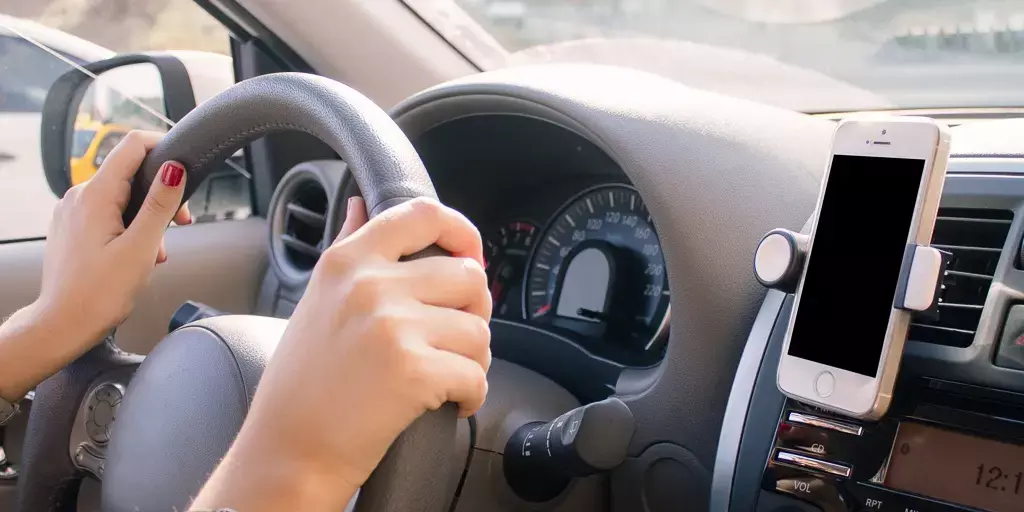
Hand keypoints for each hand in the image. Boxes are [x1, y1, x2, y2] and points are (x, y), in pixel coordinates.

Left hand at [39, 130, 190, 354]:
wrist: (62, 325)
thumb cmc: (98, 295)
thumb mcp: (140, 248)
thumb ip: (160, 205)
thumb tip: (175, 169)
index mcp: (94, 196)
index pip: (131, 145)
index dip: (162, 148)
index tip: (183, 168)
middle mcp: (78, 197)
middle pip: (130, 173)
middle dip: (160, 195)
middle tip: (178, 225)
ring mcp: (72, 212)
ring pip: (120, 196)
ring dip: (145, 217)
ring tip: (153, 252)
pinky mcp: (72, 227)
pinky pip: (107, 212)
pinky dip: (128, 226)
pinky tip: (135, 254)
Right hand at [191, 196, 491, 510]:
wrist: (288, 449)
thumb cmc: (301, 383)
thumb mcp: (315, 299)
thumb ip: (346, 246)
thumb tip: (361, 205)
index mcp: (348, 261)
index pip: (423, 214)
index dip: (462, 231)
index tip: (470, 254)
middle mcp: (371, 285)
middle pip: (469, 275)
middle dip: (474, 311)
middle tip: (455, 338)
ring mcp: (393, 325)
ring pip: (479, 329)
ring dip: (473, 358)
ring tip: (446, 375)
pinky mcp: (413, 369)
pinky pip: (477, 374)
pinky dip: (472, 395)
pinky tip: (449, 403)